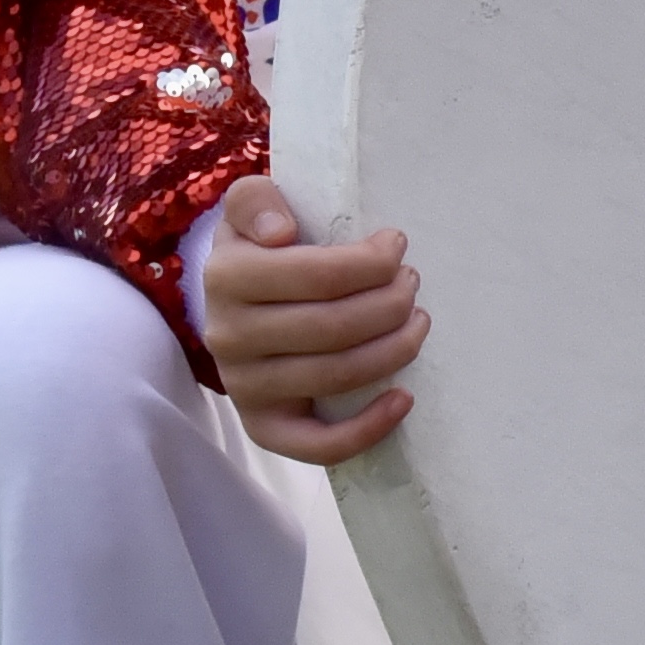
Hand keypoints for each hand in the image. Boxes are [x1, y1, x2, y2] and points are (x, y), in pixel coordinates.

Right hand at [203, 175, 419, 464]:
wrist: (232, 304)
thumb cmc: (259, 250)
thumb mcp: (251, 209)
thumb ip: (257, 200)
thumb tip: (281, 232)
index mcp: (227, 277)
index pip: (316, 275)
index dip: (370, 263)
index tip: (397, 246)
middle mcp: (228, 335)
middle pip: (333, 328)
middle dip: (390, 303)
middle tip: (412, 284)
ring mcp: (245, 386)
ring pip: (335, 377)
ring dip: (394, 349)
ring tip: (418, 322)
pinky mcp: (263, 426)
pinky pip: (316, 444)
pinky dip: (368, 428)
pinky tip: (403, 397)